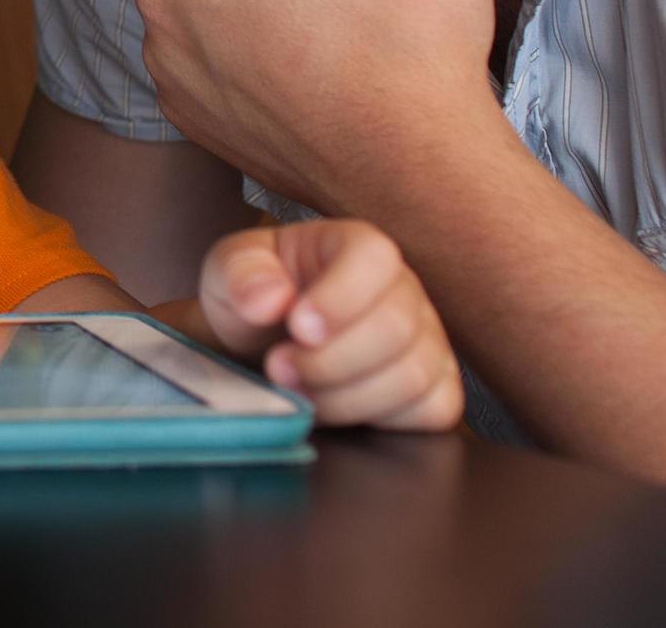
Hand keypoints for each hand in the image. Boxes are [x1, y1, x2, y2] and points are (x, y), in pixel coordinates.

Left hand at [197, 219, 463, 430]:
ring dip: (345, 396)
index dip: (339, 298)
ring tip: (297, 389)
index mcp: (356, 246)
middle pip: (395, 327)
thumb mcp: (228, 272)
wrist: (264, 343)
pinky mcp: (437, 388)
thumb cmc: (255, 298)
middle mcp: (404, 289)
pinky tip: (335, 406)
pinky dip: (379, 419)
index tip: (296, 327)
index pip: (374, 259)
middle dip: (329, 361)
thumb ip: (240, 273)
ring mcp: (427, 340)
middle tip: (279, 368)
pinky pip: (433, 410)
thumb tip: (269, 299)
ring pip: (412, 375)